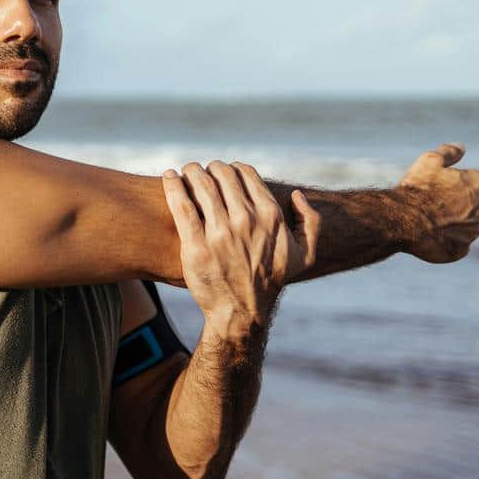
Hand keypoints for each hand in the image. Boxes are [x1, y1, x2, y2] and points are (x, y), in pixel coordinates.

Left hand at [162, 162, 319, 337]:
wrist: (242, 311)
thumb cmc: (270, 281)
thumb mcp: (304, 255)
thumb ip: (310, 222)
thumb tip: (297, 195)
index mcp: (270, 216)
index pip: (245, 173)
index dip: (231, 168)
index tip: (221, 173)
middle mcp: (246, 220)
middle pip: (221, 174)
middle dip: (209, 168)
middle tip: (199, 171)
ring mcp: (220, 232)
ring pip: (200, 184)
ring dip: (190, 171)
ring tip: (184, 172)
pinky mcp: (196, 245)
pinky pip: (181, 204)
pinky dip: (173, 185)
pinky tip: (169, 176)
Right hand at [397, 143, 478, 262]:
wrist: (402, 220)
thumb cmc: (416, 189)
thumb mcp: (429, 160)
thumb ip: (449, 152)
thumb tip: (463, 147)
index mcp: (478, 184)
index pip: (472, 181)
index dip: (452, 183)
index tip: (435, 186)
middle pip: (471, 204)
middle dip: (456, 204)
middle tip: (431, 204)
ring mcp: (472, 232)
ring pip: (465, 226)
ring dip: (452, 223)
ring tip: (428, 221)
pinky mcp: (460, 250)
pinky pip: (456, 245)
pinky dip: (446, 241)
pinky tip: (430, 236)